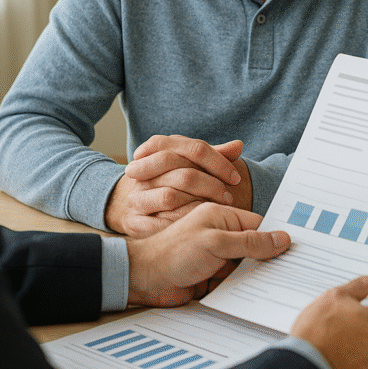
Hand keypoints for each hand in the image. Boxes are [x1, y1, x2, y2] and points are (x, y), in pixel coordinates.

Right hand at [105, 136, 247, 235]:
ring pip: (172, 197)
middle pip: (185, 174)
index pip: (195, 150)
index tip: (236, 178)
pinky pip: (161, 221)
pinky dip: (182, 222)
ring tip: (215, 209)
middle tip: (228, 197)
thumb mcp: (188, 162)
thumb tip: (238, 145)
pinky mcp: (134, 219)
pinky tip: (197, 223)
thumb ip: (214, 156)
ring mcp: (137, 195)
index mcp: (159, 147)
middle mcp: (144, 169)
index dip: (220, 164)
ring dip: (198, 205)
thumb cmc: (168, 180)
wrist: (129, 205)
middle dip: (211, 186)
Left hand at [126, 203, 289, 306]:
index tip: (294, 251)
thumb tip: (282, 239)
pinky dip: (244, 289)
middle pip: (256, 247)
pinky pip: (236, 282)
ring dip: (256, 276)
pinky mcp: (213, 277)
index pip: (259, 225)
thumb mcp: (216, 242)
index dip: (276, 238)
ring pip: (248, 266)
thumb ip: (250, 242)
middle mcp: (222, 235)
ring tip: (276, 285)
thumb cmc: (173, 253)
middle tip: (290, 270)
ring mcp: (217, 257)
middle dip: (269, 259)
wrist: (145, 280)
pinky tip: (256, 296)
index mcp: (222, 216)